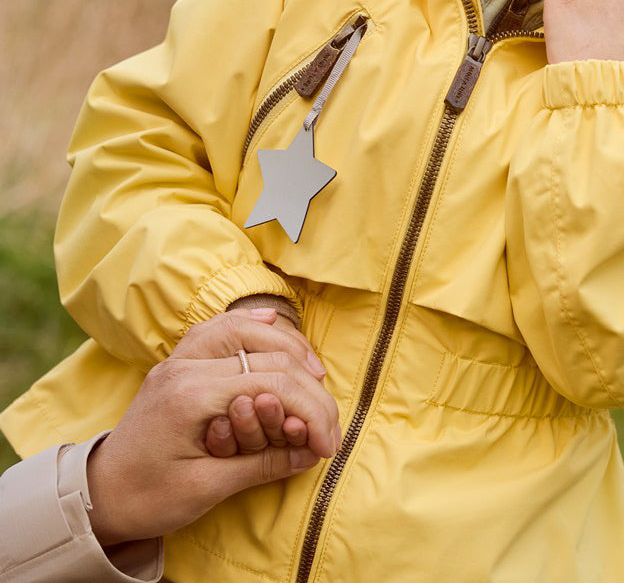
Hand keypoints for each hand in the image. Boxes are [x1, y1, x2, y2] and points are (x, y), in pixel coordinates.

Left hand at [86, 310, 340, 546]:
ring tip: (315, 373)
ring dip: (288, 346)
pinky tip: (273, 322)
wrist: (98, 495)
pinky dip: (252, 323)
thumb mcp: (207, 489)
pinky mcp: (180, 360)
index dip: (312, 414)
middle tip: (329, 421)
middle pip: (270, 356)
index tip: (329, 444)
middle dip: (310, 389)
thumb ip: (263, 463)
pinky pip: (220, 325)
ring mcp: (181, 358)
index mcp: (192, 395)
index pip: (273, 386)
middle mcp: (187, 365)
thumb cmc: (147, 498)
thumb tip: (312, 452)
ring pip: (246, 328)